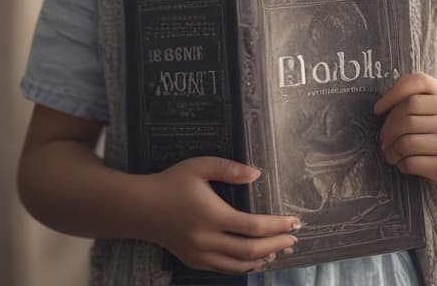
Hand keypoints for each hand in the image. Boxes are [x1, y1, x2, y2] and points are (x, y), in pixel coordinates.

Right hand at [144, 156, 299, 273]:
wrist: (140, 207)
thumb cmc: (171, 182)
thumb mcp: (199, 166)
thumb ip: (229, 168)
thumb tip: (257, 174)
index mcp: (211, 215)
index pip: (253, 226)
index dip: (278, 226)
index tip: (295, 221)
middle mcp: (206, 239)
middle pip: (251, 250)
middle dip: (277, 245)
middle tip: (294, 239)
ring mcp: (199, 254)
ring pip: (239, 266)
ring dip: (262, 259)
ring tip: (279, 251)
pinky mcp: (193, 261)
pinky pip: (224, 269)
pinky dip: (243, 266)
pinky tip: (254, 260)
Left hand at [373, 72, 436, 191]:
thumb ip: (418, 95)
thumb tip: (380, 106)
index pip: (416, 86)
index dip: (391, 95)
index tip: (377, 110)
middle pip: (406, 117)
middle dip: (387, 129)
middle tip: (383, 139)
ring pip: (405, 142)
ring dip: (391, 150)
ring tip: (390, 152)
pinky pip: (411, 163)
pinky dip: (400, 163)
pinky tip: (402, 163)